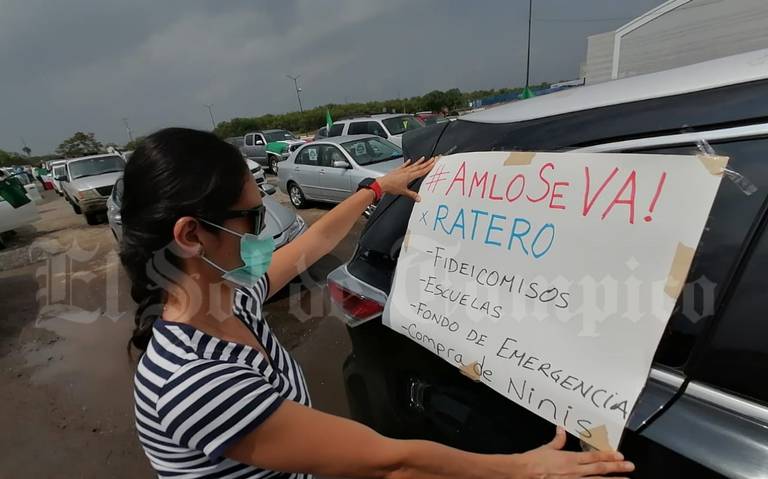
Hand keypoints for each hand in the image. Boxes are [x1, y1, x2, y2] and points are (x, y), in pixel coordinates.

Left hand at [376, 156, 436, 201]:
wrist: (382, 184)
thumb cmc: (391, 187)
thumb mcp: (403, 192)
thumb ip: (412, 195)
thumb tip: (419, 198)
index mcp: (410, 176)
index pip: (422, 170)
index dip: (429, 166)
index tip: (434, 162)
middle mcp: (407, 171)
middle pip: (420, 166)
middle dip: (427, 162)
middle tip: (433, 158)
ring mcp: (402, 170)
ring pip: (413, 165)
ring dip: (419, 162)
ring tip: (424, 158)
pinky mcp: (398, 170)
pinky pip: (404, 165)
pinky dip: (408, 163)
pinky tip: (410, 161)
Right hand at [508, 428, 634, 478]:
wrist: (523, 473)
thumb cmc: (533, 461)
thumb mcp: (546, 449)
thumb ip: (557, 441)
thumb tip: (561, 429)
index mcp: (570, 459)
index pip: (594, 456)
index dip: (608, 455)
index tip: (620, 455)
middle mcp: (575, 471)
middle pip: (600, 469)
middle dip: (616, 468)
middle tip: (630, 466)